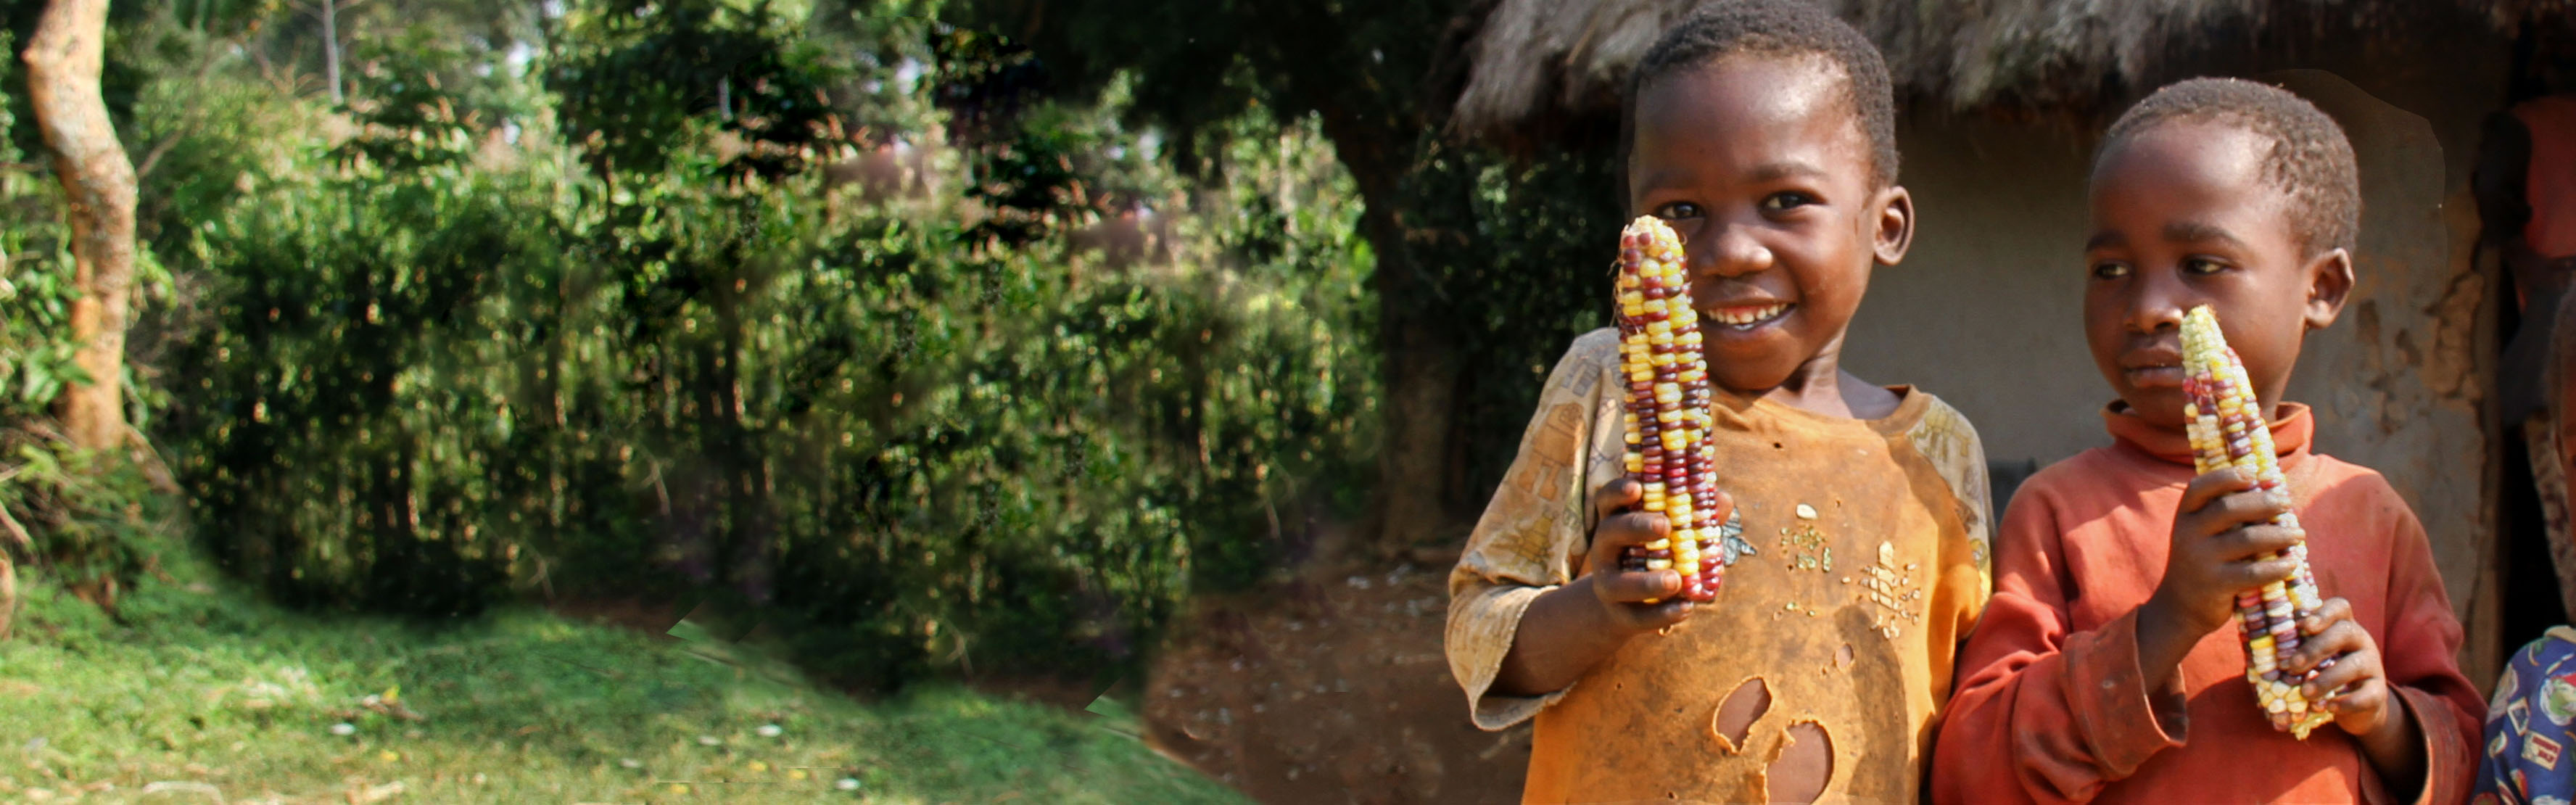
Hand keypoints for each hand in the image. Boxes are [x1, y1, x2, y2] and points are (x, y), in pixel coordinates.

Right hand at [1579, 478, 1720, 633]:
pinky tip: (1686, 608)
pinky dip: (1662, 614)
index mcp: (1616, 522)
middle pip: (1609, 532)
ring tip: (1676, 580)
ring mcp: (1608, 584)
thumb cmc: (1657, 557)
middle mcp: (1605, 550)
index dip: (1618, 491)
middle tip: (1665, 525)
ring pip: (1620, 583)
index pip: (1608, 500)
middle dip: (1635, 527)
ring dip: (1647, 582)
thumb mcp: (1672, 534)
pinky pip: (1638, 616)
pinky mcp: (1620, 614)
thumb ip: (1696, 515)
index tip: (1637, 486)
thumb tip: (1723, 499)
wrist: (1626, 605)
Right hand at [2142, 467, 2303, 638]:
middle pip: (2229, 509)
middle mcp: (2187, 535)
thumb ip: (2224, 516)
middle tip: (2287, 503)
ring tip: (2299, 535)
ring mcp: (2200, 560)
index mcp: (2184, 517)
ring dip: (2279, 535)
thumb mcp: (2201, 535)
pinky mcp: (2215, 585)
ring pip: (2247, 539)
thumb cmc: (2203, 563)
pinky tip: (2292, 564)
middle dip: (2264, 503)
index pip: (2200, 488)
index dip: (2226, 477)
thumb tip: (2271, 491)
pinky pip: (2253, 572)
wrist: (2180, 607)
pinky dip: (2277, 567)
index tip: (2253, 475)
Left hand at [2285, 598, 2397, 737]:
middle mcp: (2360, 641)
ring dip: (2326, 679)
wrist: (2356, 707)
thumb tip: (2252, 651)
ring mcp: (2372, 665)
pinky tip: (2328, 708)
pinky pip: (2366, 695)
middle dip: (2316, 648)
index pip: (2339, 608)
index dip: (2323, 613)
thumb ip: (2291, 651)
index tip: (2304, 625)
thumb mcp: (2309, 659)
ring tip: (2305, 692)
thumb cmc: (2321, 674)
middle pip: (2345, 632)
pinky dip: (2346, 702)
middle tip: (2292, 666)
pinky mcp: (2378, 692)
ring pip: (2354, 665)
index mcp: (2341, 627)